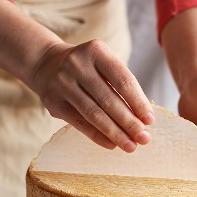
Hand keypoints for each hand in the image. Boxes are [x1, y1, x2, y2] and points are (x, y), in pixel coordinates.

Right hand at [31, 39, 154, 151]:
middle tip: (144, 139)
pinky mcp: (53, 101)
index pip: (123, 80)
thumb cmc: (88, 69)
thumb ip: (122, 87)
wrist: (47, 65)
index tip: (150, 121)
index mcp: (97, 51)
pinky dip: (97, 136)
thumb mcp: (104, 65)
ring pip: (94, 114)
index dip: (138, 102)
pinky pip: (79, 123)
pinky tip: (112, 145)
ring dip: (115, 133)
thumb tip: (143, 119)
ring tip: (130, 146)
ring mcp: (63, 83)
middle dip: (129, 122)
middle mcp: (77, 64)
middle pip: (109, 99)